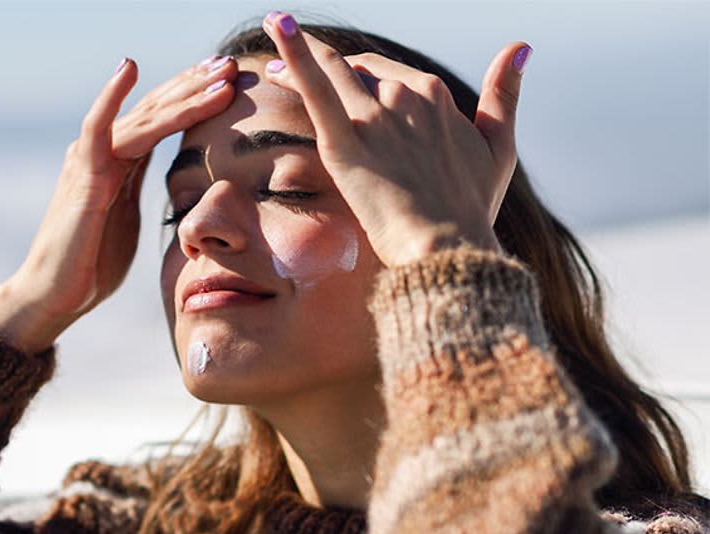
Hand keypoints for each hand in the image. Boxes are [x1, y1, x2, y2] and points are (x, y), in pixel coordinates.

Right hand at [0, 56, 237, 353]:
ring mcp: (92, 160)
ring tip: (219, 74)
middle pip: (157, 109)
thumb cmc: (92, 262)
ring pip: (144, 117)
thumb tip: (166, 183)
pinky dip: (111, 97)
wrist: (57, 294)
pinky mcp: (83, 177)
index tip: (228, 81)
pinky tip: (129, 68)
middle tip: (232, 64)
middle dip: (196, 85)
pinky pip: (97, 130)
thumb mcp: (127, 217)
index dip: (194, 97)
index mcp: (121, 162)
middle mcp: (106, 152)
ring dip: (184, 94)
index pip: (162, 120)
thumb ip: (139, 190)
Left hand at [261, 12, 530, 265]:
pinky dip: (295, 54)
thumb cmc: (472, 208)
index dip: (362, 72)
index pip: (388, 73)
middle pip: (356, 71)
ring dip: (299, 54)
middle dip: (327, 65)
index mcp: (435, 95)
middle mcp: (404, 96)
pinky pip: (316, 89)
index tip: (343, 77)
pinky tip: (277, 25)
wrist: (447, 247)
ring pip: (331, 71)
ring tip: (273, 46)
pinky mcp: (345, 143)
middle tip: (289, 65)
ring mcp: (374, 117)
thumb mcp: (499, 148)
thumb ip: (505, 95)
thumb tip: (520, 48)